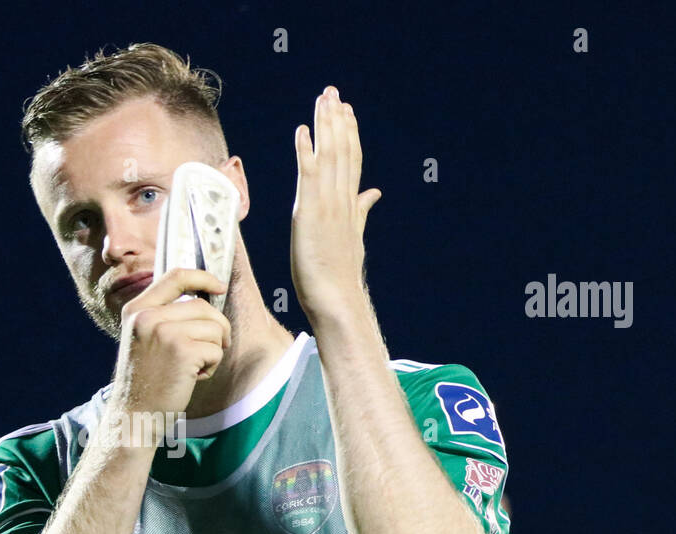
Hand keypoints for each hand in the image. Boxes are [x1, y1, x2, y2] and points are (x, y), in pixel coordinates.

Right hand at [109, 267, 230, 424]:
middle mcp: (147, 316)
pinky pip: (215, 349)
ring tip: (193, 367)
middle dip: (217, 328)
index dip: (203, 277)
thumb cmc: (145, 381)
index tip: (220, 285)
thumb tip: (204, 298)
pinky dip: (212, 366)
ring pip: (213, 327)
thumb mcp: (143, 338)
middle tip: (211, 349)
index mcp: (136, 309)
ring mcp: (164, 332)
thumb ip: (163, 315)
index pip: (176, 276)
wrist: (134, 415)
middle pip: (203, 306)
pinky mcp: (182, 351)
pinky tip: (193, 377)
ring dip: (213, 350)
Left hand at [290, 86, 381, 324]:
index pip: (351, 160)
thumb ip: (362, 211)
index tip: (346, 110)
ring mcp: (328, 204)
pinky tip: (302, 130)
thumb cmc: (340, 275)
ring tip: (322, 100)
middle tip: (332, 92)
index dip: (349, 133)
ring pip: (329, 156)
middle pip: (342, 150)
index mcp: (350, 204)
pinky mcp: (310, 212)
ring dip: (324, 125)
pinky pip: (308, 174)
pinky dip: (305, 151)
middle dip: (337, 119)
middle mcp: (342, 199)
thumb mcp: (353, 236)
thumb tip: (374, 193)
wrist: (338, 299)